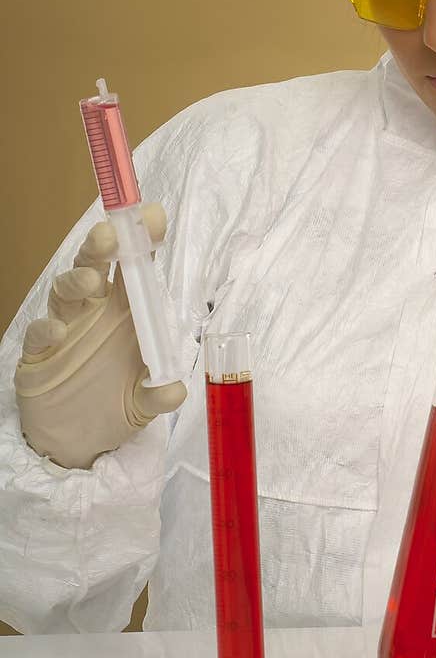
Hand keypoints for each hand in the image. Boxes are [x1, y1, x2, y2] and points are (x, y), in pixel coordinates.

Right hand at [14, 202, 186, 469]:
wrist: (75, 441)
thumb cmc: (113, 404)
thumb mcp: (142, 404)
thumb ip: (157, 395)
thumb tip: (175, 391)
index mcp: (126, 312)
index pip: (135, 268)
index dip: (142, 241)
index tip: (153, 217)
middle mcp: (94, 312)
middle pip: (95, 267)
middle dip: (101, 247)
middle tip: (110, 233)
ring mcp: (64, 329)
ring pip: (64, 293)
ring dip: (76, 282)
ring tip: (91, 282)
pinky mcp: (38, 354)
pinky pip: (39, 334)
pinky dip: (47, 329)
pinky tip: (57, 332)